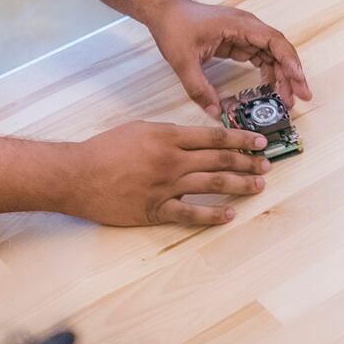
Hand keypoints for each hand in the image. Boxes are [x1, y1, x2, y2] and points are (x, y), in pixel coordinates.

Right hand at [66, 120, 270, 226]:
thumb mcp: (139, 129)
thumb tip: (194, 139)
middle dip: (246, 163)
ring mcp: (165, 187)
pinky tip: (229, 214)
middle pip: (219, 161)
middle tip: (266, 165)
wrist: (77, 175)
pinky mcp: (155, 210)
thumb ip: (168, 134)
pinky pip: (190, 214)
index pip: (214, 137)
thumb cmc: (104, 150)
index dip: (240, 139)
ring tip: (257, 186)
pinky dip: (212, 214)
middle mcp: (172, 160)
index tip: (259, 142)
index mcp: (168, 137)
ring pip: (211, 185)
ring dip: (238, 186)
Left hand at [150, 0, 311, 117]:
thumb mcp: (183, 61)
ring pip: (271, 54)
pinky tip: (269, 89)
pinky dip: (267, 72)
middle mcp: (247, 27)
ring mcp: (243, 33)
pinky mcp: (237, 40)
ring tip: (287, 99)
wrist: (164, 12)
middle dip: (292, 73)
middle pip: (278, 49)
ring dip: (281, 75)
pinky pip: (259, 56)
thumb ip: (199, 88)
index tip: (298, 81)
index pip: (274, 41)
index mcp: (239, 25)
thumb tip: (215, 113)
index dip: (289, 61)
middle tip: (300, 97)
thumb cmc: (174, 27)